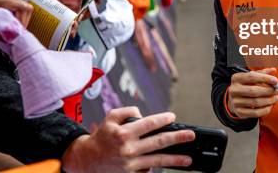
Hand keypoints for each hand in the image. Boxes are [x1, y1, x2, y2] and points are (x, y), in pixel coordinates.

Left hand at [0, 0, 32, 38]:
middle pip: (24, 6)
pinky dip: (13, 15)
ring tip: (9, 29)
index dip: (25, 21)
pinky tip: (5, 23)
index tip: (18, 31)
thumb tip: (13, 40)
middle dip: (23, 20)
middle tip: (14, 32)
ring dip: (18, 18)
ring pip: (20, 5)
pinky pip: (13, 5)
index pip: (24, 7)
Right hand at [63, 107, 193, 172]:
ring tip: (188, 159)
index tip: (173, 117)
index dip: (162, 120)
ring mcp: (130, 164)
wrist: (87, 160)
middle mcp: (129, 149)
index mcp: (124, 133)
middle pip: (158, 142)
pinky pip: (148, 170)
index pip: (149, 124)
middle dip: (177, 138)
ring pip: (158, 160)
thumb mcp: (110, 117)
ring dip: (175, 160)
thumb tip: (145, 115)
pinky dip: (156, 166)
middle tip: (190, 136)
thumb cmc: (101, 136)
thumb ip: (128, 111)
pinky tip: (167, 164)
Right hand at [228, 67, 277, 118]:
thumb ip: (262, 73)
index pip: (251, 77)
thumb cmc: (246, 86)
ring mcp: (235, 102)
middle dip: (269, 91)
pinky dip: (266, 109)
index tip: (276, 81)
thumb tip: (273, 70)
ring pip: (256, 102)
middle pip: (254, 90)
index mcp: (236, 78)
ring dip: (270, 100)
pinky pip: (256, 113)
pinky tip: (270, 105)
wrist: (235, 100)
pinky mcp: (240, 112)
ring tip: (276, 98)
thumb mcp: (251, 78)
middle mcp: (234, 90)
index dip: (265, 78)